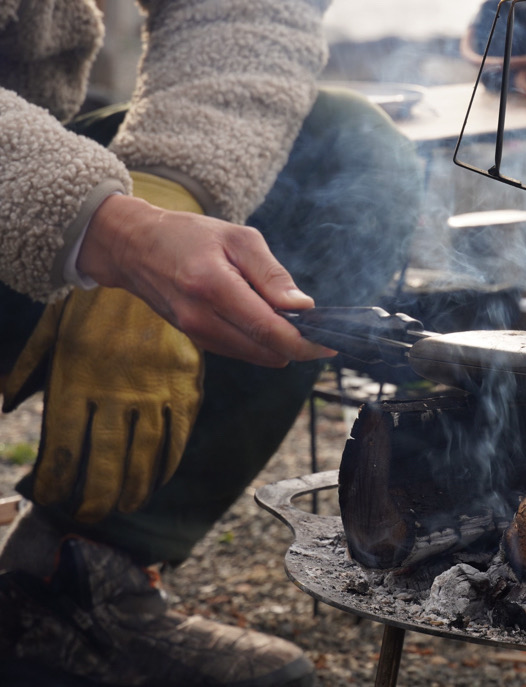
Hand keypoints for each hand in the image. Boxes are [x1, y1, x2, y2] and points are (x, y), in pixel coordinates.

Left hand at [3, 287, 203, 521]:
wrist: (147, 265)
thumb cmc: (93, 304)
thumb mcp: (51, 331)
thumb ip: (27, 369)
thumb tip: (5, 404)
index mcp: (76, 379)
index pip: (63, 446)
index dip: (58, 480)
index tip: (54, 497)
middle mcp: (116, 392)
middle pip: (106, 461)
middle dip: (98, 496)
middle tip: (94, 513)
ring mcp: (154, 391)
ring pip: (144, 455)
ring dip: (135, 487)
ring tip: (127, 504)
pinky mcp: (185, 385)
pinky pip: (179, 433)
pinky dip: (169, 460)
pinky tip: (159, 476)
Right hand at [77, 190, 334, 366]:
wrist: (134, 248)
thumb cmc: (190, 236)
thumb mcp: (237, 238)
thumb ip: (272, 274)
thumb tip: (304, 307)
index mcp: (213, 286)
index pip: (269, 330)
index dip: (304, 343)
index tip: (328, 344)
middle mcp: (201, 317)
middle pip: (265, 350)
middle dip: (297, 344)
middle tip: (316, 327)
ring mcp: (195, 333)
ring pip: (255, 356)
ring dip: (279, 344)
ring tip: (289, 317)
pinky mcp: (196, 339)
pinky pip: (240, 350)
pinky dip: (260, 341)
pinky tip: (265, 319)